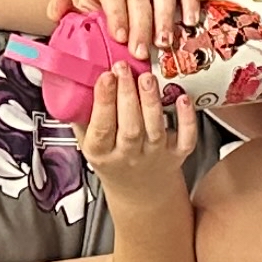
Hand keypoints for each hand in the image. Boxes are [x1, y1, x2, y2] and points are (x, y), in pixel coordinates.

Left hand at [53, 0, 199, 68]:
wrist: (124, 8)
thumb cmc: (103, 17)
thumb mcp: (82, 18)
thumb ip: (66, 15)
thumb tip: (58, 6)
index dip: (116, 13)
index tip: (120, 38)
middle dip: (141, 24)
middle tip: (142, 52)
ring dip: (166, 15)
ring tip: (166, 43)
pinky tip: (190, 22)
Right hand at [76, 63, 204, 212]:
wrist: (139, 192)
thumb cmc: (113, 160)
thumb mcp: (88, 141)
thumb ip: (82, 115)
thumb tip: (75, 78)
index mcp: (102, 153)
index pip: (102, 129)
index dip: (104, 102)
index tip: (105, 77)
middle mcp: (128, 157)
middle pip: (129, 128)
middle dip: (126, 95)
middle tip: (124, 69)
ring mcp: (154, 156)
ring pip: (154, 130)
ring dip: (151, 101)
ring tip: (147, 77)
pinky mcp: (177, 155)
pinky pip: (185, 138)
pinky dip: (186, 119)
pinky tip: (182, 98)